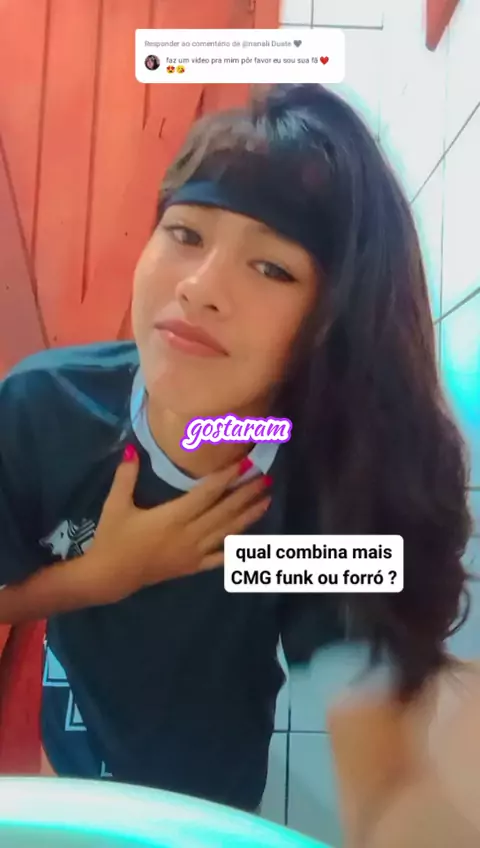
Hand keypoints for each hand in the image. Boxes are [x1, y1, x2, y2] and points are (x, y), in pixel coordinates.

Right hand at [85, 445, 271, 602]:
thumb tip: (131, 448)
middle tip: (265, 478)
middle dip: (246, 494)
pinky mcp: (192, 567)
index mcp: (173, 517)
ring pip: (227, 533)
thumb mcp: (116, 505)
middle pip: (224, 511)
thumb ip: (126, 476)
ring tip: (267, 501)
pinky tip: (252, 541)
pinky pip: (219, 557)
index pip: (207, 494)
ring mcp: (194, 553)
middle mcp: (189, 534)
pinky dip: (236, 549)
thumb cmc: (113, 538)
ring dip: (248, 517)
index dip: (227, 477)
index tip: (246, 463)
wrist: (110, 576)